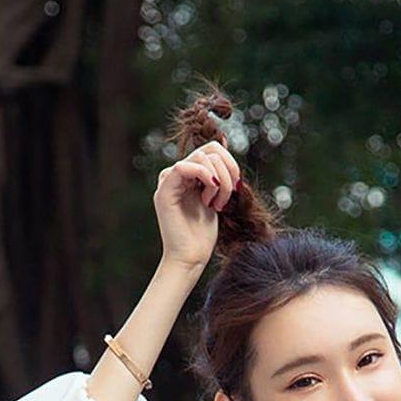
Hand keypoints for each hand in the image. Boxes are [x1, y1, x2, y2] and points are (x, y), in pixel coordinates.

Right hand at [155, 141, 240, 271]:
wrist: (190, 258)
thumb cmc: (203, 235)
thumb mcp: (217, 197)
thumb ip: (218, 174)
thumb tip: (224, 142)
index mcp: (189, 175)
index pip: (213, 149)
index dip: (230, 163)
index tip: (236, 187)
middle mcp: (177, 174)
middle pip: (210, 149)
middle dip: (227, 170)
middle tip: (229, 195)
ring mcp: (169, 181)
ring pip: (201, 157)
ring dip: (218, 180)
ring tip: (216, 203)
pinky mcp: (164, 190)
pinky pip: (184, 167)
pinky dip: (203, 177)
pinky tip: (208, 198)